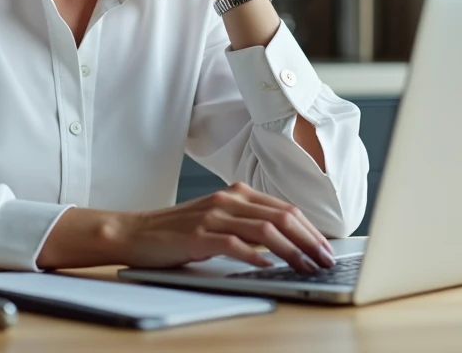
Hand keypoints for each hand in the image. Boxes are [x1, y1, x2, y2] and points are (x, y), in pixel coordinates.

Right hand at [114, 182, 335, 271]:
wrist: (135, 232)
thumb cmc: (177, 230)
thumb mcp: (217, 219)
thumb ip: (247, 223)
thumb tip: (286, 243)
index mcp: (236, 194)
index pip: (285, 209)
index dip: (311, 229)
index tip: (327, 249)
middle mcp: (228, 200)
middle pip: (282, 217)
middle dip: (310, 240)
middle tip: (326, 260)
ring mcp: (213, 217)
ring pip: (265, 230)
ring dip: (292, 251)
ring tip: (306, 267)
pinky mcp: (199, 236)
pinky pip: (235, 244)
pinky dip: (256, 256)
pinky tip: (269, 266)